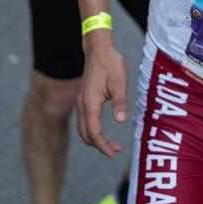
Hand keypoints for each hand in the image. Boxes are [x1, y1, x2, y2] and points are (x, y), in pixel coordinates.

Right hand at [76, 35, 128, 158]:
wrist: (98, 49)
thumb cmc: (110, 64)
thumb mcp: (119, 82)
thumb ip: (120, 102)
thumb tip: (121, 121)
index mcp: (90, 103)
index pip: (94, 133)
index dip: (103, 146)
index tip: (114, 153)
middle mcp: (82, 105)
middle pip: (86, 135)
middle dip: (99, 146)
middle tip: (116, 149)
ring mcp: (81, 103)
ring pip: (83, 129)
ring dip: (95, 140)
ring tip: (111, 144)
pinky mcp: (83, 100)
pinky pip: (84, 121)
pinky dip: (92, 131)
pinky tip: (103, 131)